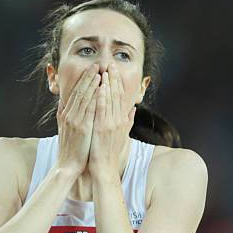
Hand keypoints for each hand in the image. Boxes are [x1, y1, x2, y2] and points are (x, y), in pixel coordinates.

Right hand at [56, 63, 100, 176]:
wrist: (67, 165)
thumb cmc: (70, 149)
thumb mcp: (65, 129)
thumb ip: (65, 115)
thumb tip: (64, 102)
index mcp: (65, 114)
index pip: (75, 93)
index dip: (83, 80)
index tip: (91, 69)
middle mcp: (68, 115)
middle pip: (79, 91)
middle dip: (88, 76)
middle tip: (97, 64)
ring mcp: (74, 120)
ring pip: (84, 97)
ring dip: (92, 83)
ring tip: (100, 71)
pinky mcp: (82, 127)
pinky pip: (89, 108)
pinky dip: (95, 96)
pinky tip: (101, 88)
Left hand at [88, 63, 135, 178]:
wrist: (104, 168)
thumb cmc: (108, 153)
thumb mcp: (120, 135)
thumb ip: (126, 120)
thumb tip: (132, 109)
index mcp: (121, 120)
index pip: (120, 97)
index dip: (117, 82)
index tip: (114, 70)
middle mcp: (118, 120)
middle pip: (116, 95)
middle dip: (114, 78)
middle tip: (111, 63)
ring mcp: (111, 124)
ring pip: (110, 99)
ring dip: (108, 83)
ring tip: (106, 69)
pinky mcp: (103, 129)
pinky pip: (102, 110)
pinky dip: (102, 97)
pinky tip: (100, 86)